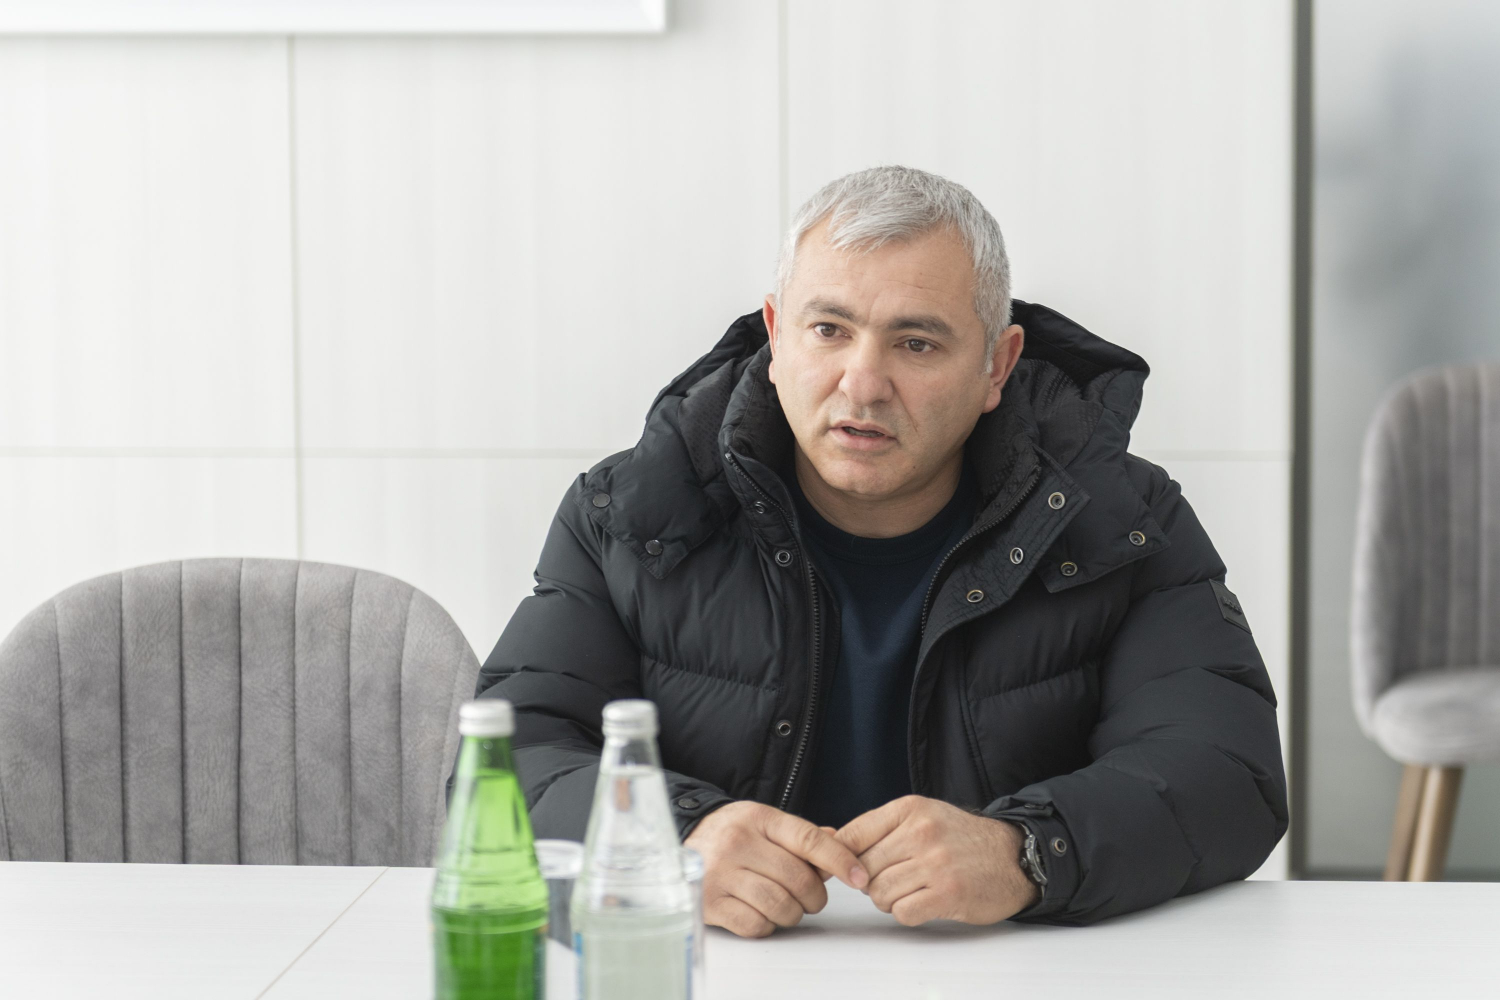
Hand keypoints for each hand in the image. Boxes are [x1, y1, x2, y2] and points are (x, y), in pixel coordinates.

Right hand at [685, 801, 869, 937]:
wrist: (681, 840)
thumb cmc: (731, 834)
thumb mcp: (765, 822)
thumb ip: (802, 835)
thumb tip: (841, 845)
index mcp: (759, 819)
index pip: (808, 839)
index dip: (839, 859)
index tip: (859, 876)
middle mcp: (738, 843)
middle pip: (798, 878)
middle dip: (815, 896)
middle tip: (811, 897)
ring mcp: (721, 874)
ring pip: (780, 904)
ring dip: (793, 913)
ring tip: (787, 905)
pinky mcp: (710, 903)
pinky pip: (755, 924)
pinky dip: (767, 925)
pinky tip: (762, 913)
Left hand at [836, 795, 1039, 926]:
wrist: (1013, 856)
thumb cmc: (961, 838)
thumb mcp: (921, 817)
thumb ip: (880, 828)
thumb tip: (831, 842)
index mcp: (909, 809)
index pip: (852, 835)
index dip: (840, 858)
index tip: (844, 869)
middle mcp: (921, 832)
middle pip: (862, 868)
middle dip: (870, 881)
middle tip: (891, 880)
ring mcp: (935, 863)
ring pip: (879, 893)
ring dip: (888, 899)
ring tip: (909, 891)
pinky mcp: (948, 894)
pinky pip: (902, 912)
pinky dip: (907, 912)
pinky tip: (924, 902)